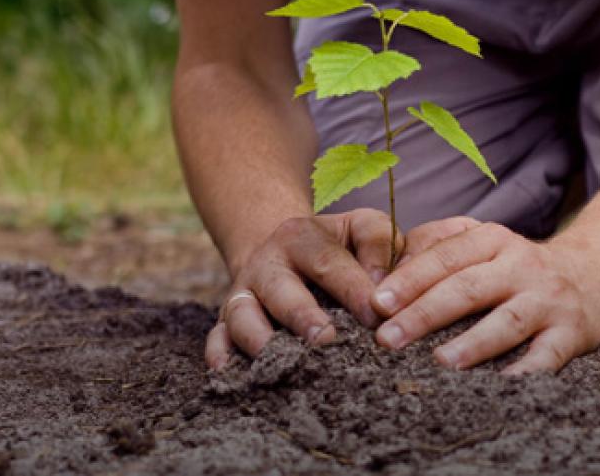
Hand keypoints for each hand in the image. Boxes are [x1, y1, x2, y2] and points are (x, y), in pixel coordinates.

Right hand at [205, 208, 398, 368]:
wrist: (283, 251)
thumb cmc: (336, 246)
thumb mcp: (359, 228)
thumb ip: (378, 245)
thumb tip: (383, 290)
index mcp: (301, 237)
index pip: (328, 261)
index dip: (352, 289)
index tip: (376, 316)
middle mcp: (267, 264)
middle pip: (280, 289)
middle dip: (302, 316)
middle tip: (326, 340)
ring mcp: (243, 293)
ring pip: (242, 315)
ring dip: (260, 339)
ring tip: (284, 363)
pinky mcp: (226, 320)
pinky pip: (216, 337)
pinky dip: (219, 354)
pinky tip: (229, 372)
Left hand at [370, 217, 599, 373]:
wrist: (593, 274)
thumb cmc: (516, 266)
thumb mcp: (483, 243)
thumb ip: (437, 247)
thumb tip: (385, 271)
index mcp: (493, 240)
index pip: (446, 257)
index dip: (410, 279)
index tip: (378, 303)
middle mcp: (521, 266)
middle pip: (468, 288)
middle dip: (425, 313)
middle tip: (388, 339)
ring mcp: (548, 300)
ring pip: (507, 322)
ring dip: (472, 343)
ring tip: (439, 362)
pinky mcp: (572, 334)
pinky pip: (547, 356)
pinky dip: (525, 372)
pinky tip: (500, 387)